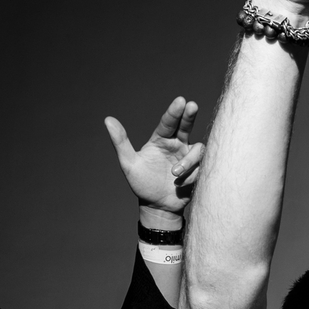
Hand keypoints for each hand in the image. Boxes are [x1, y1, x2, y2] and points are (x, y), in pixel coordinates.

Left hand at [103, 96, 204, 221]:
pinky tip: (180, 184)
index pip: (168, 122)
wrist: (157, 207)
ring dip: (187, 161)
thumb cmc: (142, 184)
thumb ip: (120, 142)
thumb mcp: (129, 163)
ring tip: (175, 174)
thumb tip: (108, 119)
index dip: (174, 112)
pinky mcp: (197, 169)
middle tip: (192, 106)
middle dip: (189, 116)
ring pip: (197, 150)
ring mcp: (188, 156)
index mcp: (160, 140)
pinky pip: (200, 167)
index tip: (181, 101)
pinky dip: (191, 175)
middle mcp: (176, 145)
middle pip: (185, 126)